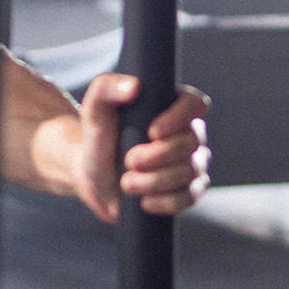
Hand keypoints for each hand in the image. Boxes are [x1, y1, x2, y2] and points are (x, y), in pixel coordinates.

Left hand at [73, 75, 210, 222]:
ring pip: (191, 172)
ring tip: (127, 182)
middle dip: (158, 155)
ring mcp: (191, 164)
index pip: (196, 104)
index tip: (152, 132)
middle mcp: (188, 134)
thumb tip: (134, 86)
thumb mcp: (95, 108)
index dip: (180, 118)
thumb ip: (106, 88)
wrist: (92, 176)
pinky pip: (191, 197)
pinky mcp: (187, 192)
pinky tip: (144, 201)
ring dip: (155, 180)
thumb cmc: (98, 137)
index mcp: (172, 107)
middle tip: (129, 160)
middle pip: (192, 143)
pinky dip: (166, 201)